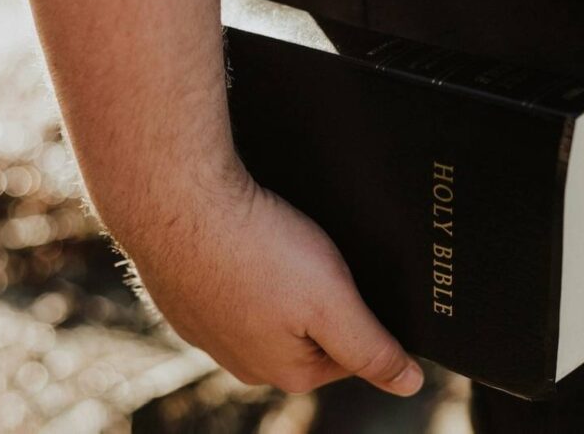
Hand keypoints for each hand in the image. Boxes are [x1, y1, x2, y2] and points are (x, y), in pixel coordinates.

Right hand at [130, 171, 423, 395]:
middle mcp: (242, 361)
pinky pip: (231, 286)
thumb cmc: (258, 249)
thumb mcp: (334, 304)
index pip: (350, 354)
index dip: (360, 312)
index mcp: (284, 372)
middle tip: (311, 255)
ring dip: (279, 280)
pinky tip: (242, 241)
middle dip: (319, 297)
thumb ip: (372, 350)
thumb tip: (407, 384)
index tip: (348, 277)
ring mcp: (207, 330)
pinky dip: (242, 266)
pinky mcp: (185, 297)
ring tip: (276, 244)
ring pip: (268, 307)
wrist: (176, 200)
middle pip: (309, 332)